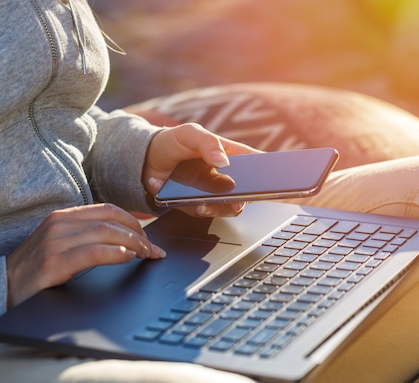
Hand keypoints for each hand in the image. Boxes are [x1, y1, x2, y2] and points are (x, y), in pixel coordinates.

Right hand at [5, 203, 165, 307]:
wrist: (1, 287)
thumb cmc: (34, 270)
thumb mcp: (59, 245)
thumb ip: (85, 237)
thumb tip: (123, 237)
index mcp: (62, 217)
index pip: (107, 209)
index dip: (133, 221)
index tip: (149, 236)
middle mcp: (59, 224)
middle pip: (111, 220)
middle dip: (139, 234)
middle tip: (153, 250)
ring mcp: (54, 242)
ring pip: (106, 233)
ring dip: (133, 244)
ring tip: (147, 255)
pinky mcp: (52, 262)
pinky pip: (93, 253)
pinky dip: (115, 254)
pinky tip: (127, 259)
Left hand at [143, 123, 260, 216]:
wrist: (144, 160)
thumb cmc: (172, 142)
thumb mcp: (189, 133)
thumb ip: (207, 142)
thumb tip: (223, 161)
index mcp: (230, 154)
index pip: (256, 163)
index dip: (269, 172)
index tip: (274, 180)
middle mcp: (225, 176)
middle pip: (247, 192)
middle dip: (245, 198)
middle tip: (237, 199)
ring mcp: (212, 193)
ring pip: (229, 208)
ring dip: (218, 208)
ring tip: (203, 205)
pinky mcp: (196, 205)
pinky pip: (204, 213)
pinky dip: (196, 210)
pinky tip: (187, 202)